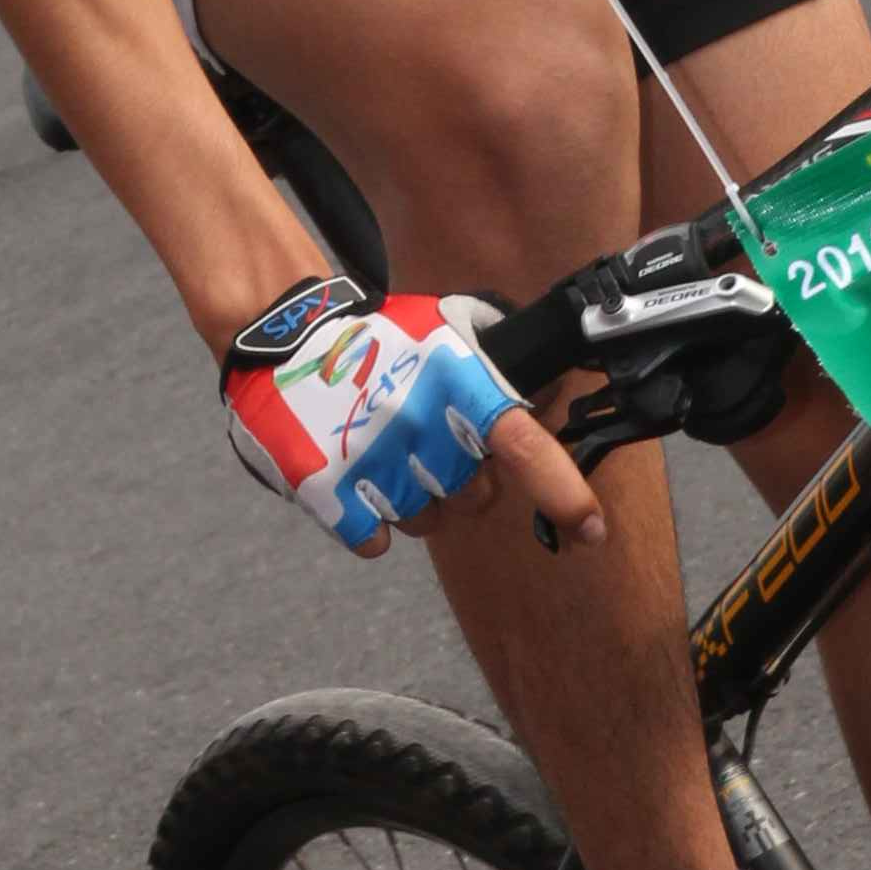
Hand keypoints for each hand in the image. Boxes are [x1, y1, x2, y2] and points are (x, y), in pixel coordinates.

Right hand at [218, 278, 600, 558]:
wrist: (280, 335)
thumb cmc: (369, 339)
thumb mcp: (439, 331)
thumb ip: (492, 367)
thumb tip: (549, 392)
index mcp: (453, 385)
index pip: (523, 445)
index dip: (563, 493)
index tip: (590, 530)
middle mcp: (421, 427)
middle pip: (475, 497)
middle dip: (465, 483)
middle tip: (432, 448)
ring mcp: (375, 464)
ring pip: (426, 520)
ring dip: (414, 497)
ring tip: (385, 451)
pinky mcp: (330, 494)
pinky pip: (375, 538)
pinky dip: (369, 520)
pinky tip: (354, 479)